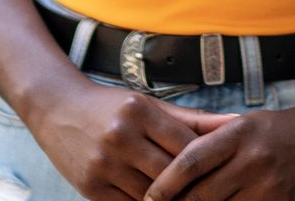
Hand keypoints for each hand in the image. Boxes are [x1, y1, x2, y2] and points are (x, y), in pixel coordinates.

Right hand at [28, 81, 236, 200]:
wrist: (57, 107)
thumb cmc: (111, 106)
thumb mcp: (150, 104)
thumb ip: (194, 118)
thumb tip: (238, 123)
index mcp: (138, 110)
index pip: (185, 145)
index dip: (206, 161)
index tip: (223, 169)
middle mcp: (120, 137)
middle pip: (170, 173)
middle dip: (192, 185)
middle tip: (213, 192)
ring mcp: (103, 165)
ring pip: (151, 195)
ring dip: (171, 200)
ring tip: (189, 197)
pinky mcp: (90, 188)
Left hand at [142, 103, 294, 200]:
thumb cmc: (278, 130)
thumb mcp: (242, 124)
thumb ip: (210, 144)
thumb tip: (170, 169)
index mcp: (237, 134)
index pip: (190, 162)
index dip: (164, 184)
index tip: (148, 198)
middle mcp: (252, 160)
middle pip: (201, 195)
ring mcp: (269, 187)